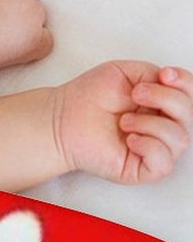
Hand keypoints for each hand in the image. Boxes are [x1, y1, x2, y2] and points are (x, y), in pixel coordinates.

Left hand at [53, 61, 192, 184]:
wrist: (61, 118)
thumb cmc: (88, 97)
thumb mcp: (125, 73)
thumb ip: (154, 74)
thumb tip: (172, 83)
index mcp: (162, 104)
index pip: (191, 96)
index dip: (186, 83)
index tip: (164, 74)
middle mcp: (163, 127)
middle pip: (190, 115)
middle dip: (166, 99)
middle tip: (135, 94)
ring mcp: (154, 149)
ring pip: (180, 139)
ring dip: (150, 124)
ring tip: (123, 120)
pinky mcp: (142, 169)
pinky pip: (164, 162)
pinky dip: (149, 146)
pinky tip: (129, 139)